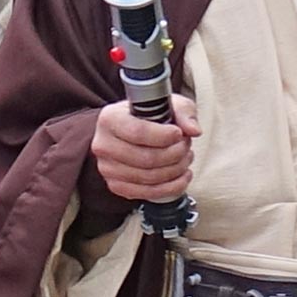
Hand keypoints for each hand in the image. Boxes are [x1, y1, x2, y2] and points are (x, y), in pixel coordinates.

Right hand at [86, 94, 194, 208]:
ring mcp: (107, 168)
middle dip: (175, 154)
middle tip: (186, 145)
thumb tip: (193, 130)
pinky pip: (148, 193)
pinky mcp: (116, 186)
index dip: (164, 136)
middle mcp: (103, 145)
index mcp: (109, 119)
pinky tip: (182, 175)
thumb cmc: (148, 116)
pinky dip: (172, 187)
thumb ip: (183, 112)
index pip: (138, 133)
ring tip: (185, 157)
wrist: (130, 131)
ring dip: (176, 169)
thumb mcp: (168, 103)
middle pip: (146, 158)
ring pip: (149, 177)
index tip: (179, 134)